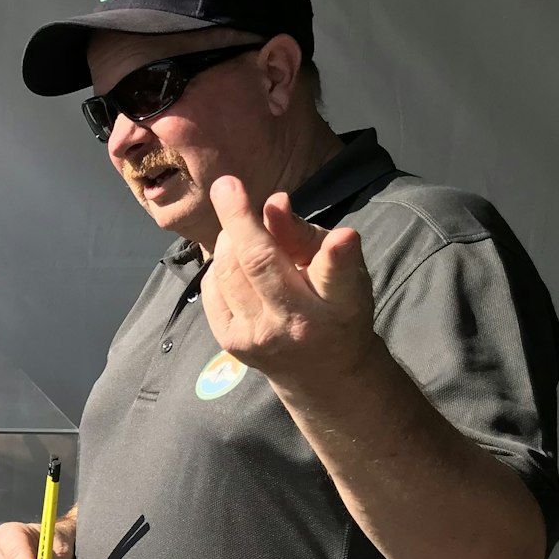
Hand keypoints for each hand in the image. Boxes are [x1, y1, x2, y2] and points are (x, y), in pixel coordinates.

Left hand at [202, 178, 379, 389]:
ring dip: (229, 239)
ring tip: (242, 231)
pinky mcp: (229, 343)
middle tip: (227, 184)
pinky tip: (235, 262)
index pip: (337, 276)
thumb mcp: (342, 274)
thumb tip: (273, 202)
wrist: (322, 373)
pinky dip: (220, 265)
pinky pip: (213, 286)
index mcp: (338, 305)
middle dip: (239, 219)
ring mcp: (257, 337)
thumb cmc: (336, 310)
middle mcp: (296, 323)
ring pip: (228, 269)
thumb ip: (307, 237)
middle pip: (261, 263)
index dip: (340, 255)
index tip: (345, 236)